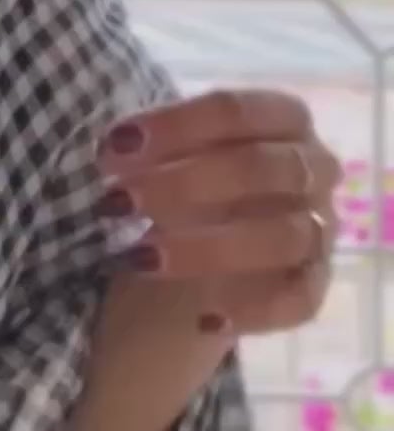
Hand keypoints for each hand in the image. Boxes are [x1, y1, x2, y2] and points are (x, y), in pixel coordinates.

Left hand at [98, 87, 341, 338]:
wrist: (204, 247)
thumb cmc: (188, 182)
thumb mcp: (170, 155)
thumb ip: (152, 146)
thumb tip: (111, 150)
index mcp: (283, 118)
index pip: (236, 111)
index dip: (175, 126)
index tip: (116, 146)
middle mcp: (314, 168)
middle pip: (260, 167)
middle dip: (182, 183)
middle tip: (118, 201)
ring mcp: (320, 227)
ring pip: (281, 235)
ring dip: (207, 248)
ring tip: (140, 257)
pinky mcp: (314, 283)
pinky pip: (299, 299)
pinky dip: (255, 309)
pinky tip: (205, 319)